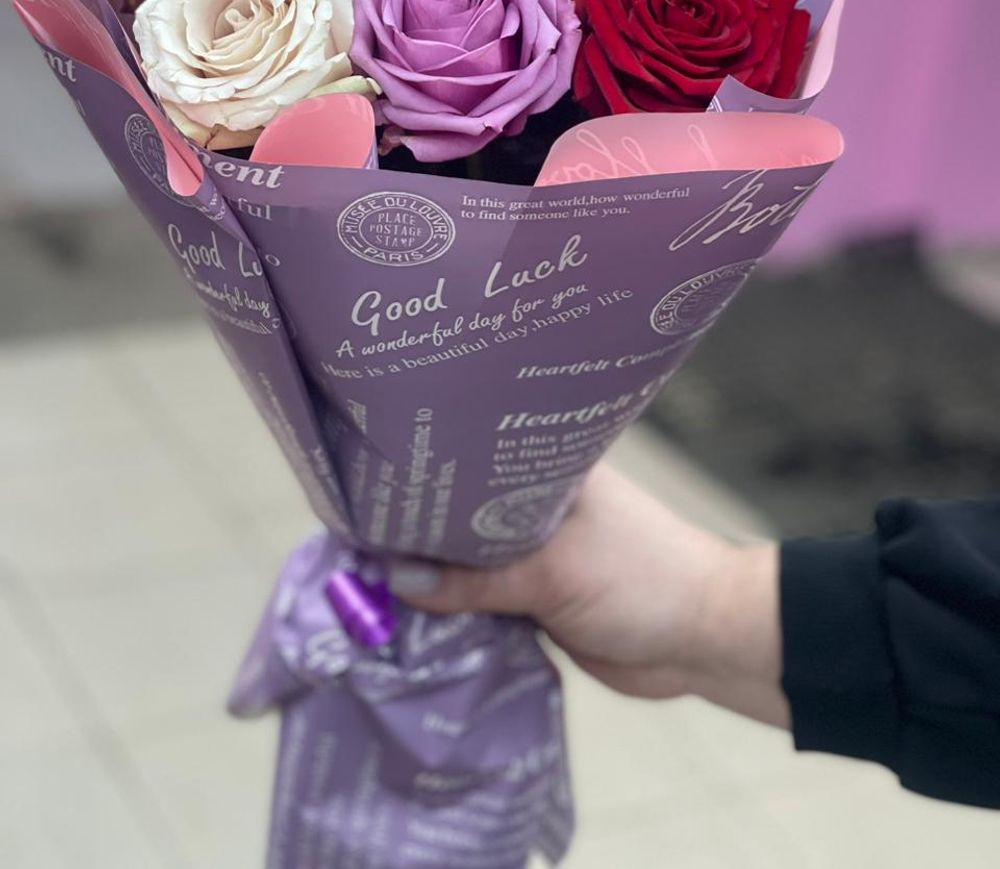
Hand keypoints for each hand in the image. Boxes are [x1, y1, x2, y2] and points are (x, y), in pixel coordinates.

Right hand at [390, 464, 787, 725]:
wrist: (703, 640)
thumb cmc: (641, 578)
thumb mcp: (553, 571)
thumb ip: (476, 578)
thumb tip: (395, 579)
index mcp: (542, 467)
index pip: (465, 459)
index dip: (418, 473)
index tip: (360, 484)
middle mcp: (531, 503)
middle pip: (457, 516)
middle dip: (413, 533)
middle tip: (344, 542)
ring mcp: (533, 553)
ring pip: (465, 564)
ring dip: (430, 580)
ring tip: (358, 584)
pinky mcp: (535, 599)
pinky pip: (480, 603)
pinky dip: (452, 614)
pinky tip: (404, 622)